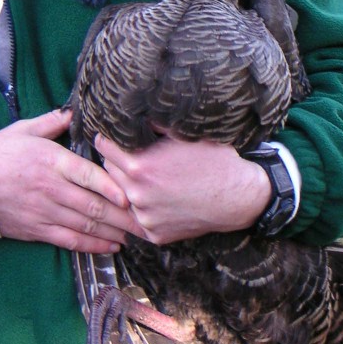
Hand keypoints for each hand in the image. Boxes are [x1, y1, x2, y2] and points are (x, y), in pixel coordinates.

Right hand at [0, 109, 143, 252]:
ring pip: (85, 225)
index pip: (88, 175)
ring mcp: (45, 211)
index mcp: (52, 161)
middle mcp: (52, 188)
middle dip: (123, 215)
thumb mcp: (24, 130)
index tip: (131, 194)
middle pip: (93, 204)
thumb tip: (74, 112)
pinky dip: (92, 245)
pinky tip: (110, 247)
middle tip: (145, 221)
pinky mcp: (38, 230)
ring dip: (113, 232)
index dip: (112, 187)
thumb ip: (52, 122)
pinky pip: (69, 240)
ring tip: (134, 235)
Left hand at [95, 132, 271, 244]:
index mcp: (140, 166)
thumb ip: (152, 123)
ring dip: (126, 186)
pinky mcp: (154, 234)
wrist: (238, 196)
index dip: (107, 138)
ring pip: (121, 196)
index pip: (104, 147)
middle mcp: (138, 194)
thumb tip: (130, 109)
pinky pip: (137, 217)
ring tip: (144, 176)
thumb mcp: (183, 133)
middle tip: (126, 153)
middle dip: (115, 161)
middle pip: (108, 171)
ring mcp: (145, 217)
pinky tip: (157, 196)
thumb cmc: (213, 159)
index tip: (109, 135)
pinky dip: (143, 207)